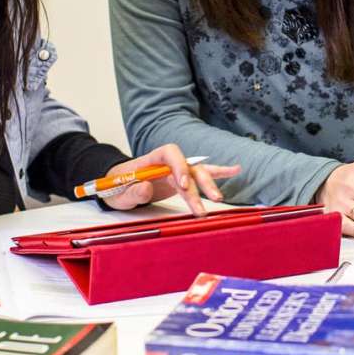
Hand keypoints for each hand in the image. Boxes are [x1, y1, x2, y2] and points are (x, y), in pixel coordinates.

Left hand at [99, 143, 239, 214]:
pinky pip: (202, 175)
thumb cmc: (117, 187)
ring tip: (219, 199)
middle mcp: (169, 163)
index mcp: (152, 159)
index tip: (182, 184)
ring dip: (209, 186)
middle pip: (189, 167)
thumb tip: (147, 186)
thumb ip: (132, 191)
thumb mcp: (118, 192)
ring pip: (198, 174)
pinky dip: (220, 172)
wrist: (118, 187)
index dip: (179, 166)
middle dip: (199, 184)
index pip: (170, 153)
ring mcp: (178, 171)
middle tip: (207, 201)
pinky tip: (236, 169)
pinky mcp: (183, 181)